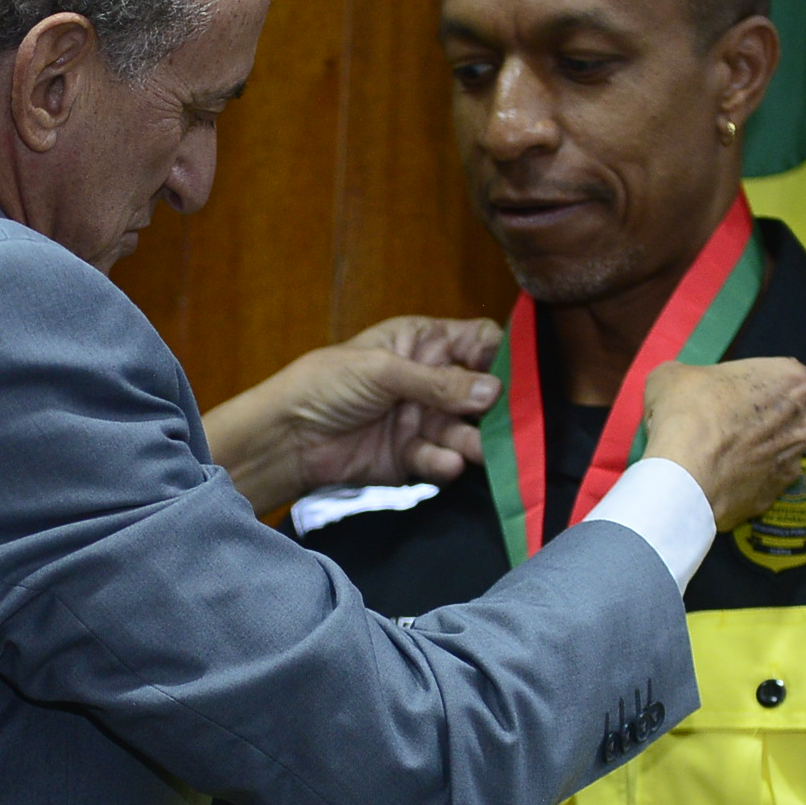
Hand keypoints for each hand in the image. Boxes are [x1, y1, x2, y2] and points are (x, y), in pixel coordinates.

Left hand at [203, 314, 505, 518]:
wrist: (287, 436)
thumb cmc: (326, 384)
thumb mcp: (382, 371)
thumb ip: (437, 382)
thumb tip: (492, 389)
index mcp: (424, 343)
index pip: (479, 341)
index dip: (502, 353)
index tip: (518, 373)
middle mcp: (431, 381)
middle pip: (481, 392)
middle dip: (496, 407)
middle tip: (512, 420)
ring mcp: (423, 420)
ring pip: (465, 430)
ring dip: (473, 439)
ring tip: (477, 449)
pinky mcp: (412, 458)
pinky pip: (440, 459)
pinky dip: (444, 462)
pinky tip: (446, 463)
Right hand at [639, 358, 805, 529]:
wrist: (685, 476)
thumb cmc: (687, 412)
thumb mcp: (672, 375)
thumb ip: (691, 376)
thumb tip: (687, 389)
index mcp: (790, 380)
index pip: (778, 374)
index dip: (750, 383)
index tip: (726, 394)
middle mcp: (803, 421)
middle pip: (780, 414)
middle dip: (756, 418)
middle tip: (720, 424)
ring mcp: (793, 462)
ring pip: (774, 450)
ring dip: (753, 451)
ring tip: (716, 456)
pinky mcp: (777, 496)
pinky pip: (760, 481)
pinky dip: (744, 480)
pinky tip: (717, 479)